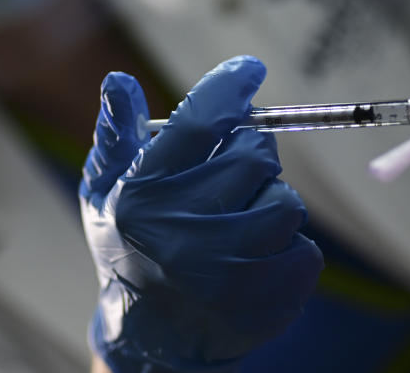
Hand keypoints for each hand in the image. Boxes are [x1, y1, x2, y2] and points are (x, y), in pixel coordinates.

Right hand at [80, 56, 322, 372]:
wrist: (151, 340)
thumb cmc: (128, 249)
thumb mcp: (104, 193)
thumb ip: (116, 135)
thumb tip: (118, 78)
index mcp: (141, 198)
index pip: (199, 124)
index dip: (230, 87)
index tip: (250, 69)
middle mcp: (183, 235)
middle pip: (254, 156)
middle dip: (251, 149)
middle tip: (235, 164)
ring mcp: (228, 273)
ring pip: (285, 201)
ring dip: (269, 198)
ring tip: (240, 216)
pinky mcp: (265, 301)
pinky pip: (304, 247)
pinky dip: (285, 244)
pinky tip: (253, 257)